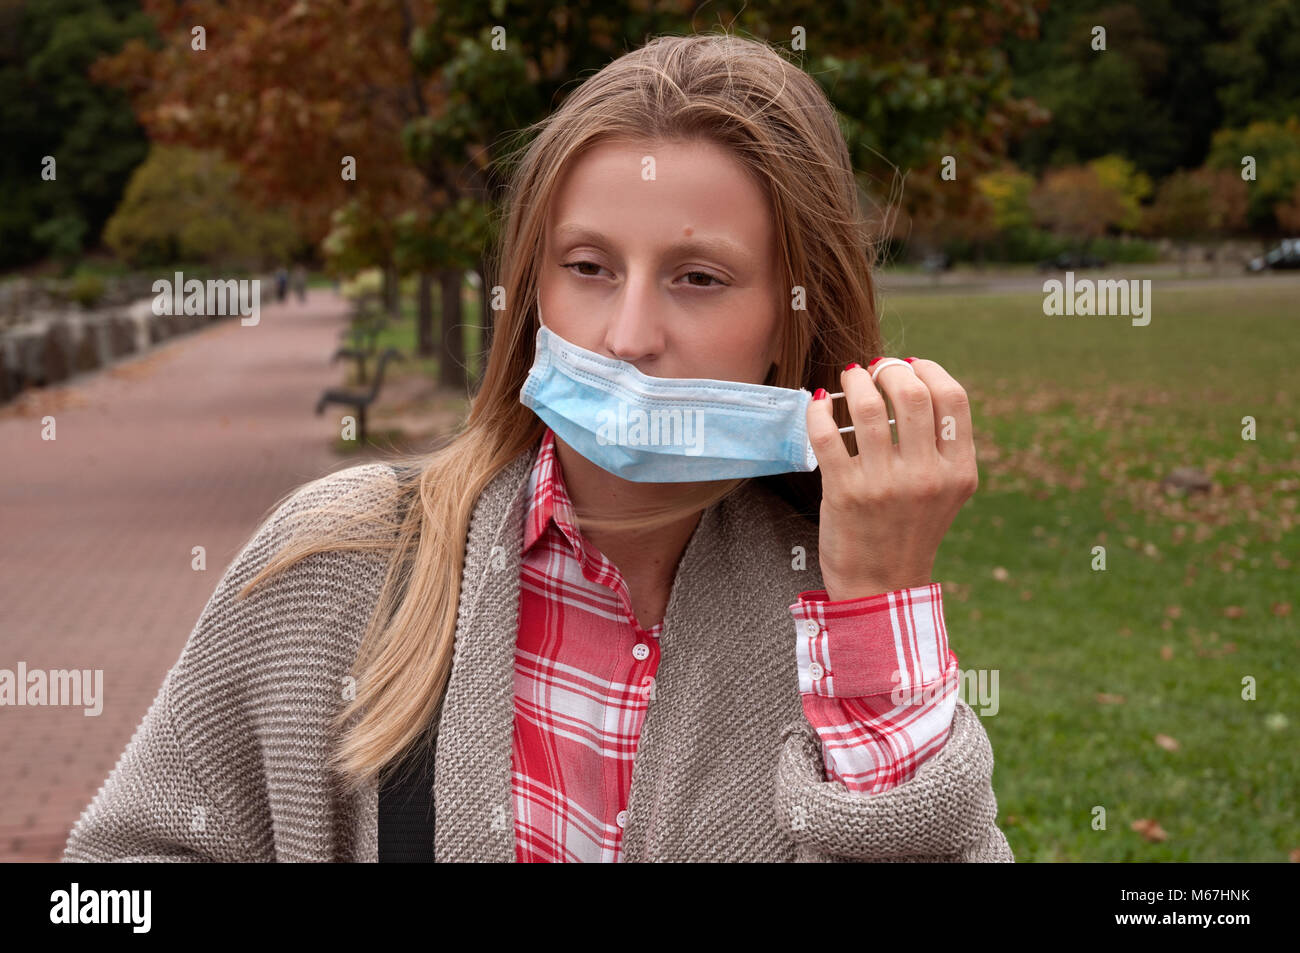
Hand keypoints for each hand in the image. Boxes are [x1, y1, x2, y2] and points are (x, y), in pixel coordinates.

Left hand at [806, 357, 977, 600]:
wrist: (881, 586)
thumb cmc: (909, 531)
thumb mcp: (944, 491)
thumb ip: (940, 446)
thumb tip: (913, 382)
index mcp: (958, 472)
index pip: (953, 398)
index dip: (929, 370)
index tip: (910, 364)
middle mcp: (926, 476)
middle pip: (912, 393)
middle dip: (890, 369)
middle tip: (875, 368)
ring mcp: (885, 485)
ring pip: (870, 407)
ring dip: (855, 381)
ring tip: (850, 377)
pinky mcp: (845, 493)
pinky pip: (827, 434)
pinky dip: (819, 410)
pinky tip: (818, 404)